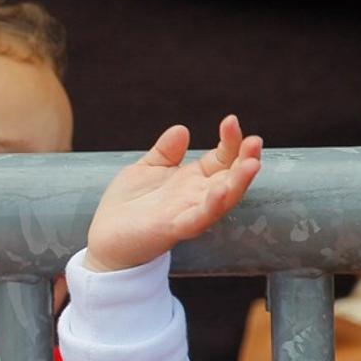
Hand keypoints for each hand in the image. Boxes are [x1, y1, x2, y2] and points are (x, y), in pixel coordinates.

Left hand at [85, 116, 261, 272]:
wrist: (105, 239)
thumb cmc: (127, 206)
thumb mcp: (147, 169)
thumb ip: (165, 152)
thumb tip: (182, 129)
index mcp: (192, 180)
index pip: (222, 158)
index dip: (230, 140)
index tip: (231, 120)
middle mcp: (197, 197)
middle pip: (231, 177)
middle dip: (246, 159)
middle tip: (255, 141)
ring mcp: (188, 213)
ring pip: (224, 199)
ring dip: (239, 182)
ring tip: (252, 163)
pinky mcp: (174, 229)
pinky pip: (199, 218)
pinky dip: (212, 205)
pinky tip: (220, 190)